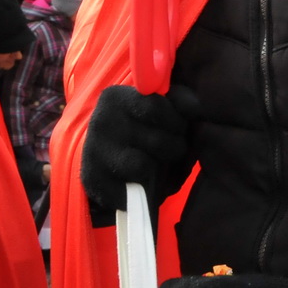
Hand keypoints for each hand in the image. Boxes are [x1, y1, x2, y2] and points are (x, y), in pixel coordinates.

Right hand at [79, 84, 198, 225]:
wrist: (106, 163)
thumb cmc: (143, 131)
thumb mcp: (162, 109)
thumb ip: (180, 102)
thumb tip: (196, 109)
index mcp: (116, 97)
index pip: (157, 107)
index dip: (177, 122)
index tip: (179, 127)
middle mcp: (100, 122)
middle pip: (158, 140)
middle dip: (175, 147)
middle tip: (170, 149)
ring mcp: (92, 152)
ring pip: (144, 166)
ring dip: (159, 169)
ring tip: (158, 165)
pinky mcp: (92, 181)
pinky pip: (130, 191)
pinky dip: (143, 190)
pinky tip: (140, 182)